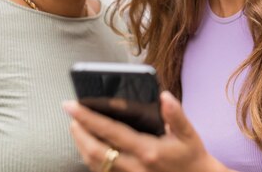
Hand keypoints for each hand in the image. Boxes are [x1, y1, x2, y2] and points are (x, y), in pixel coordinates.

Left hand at [64, 91, 224, 171]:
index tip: (72, 105)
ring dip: (80, 144)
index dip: (88, 117)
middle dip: (78, 131)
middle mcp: (134, 167)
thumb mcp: (189, 134)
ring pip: (94, 163)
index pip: (111, 132)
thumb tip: (164, 96)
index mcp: (148, 150)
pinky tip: (88, 145)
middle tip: (70, 113)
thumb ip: (175, 114)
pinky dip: (89, 157)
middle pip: (94, 151)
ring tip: (76, 126)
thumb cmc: (191, 156)